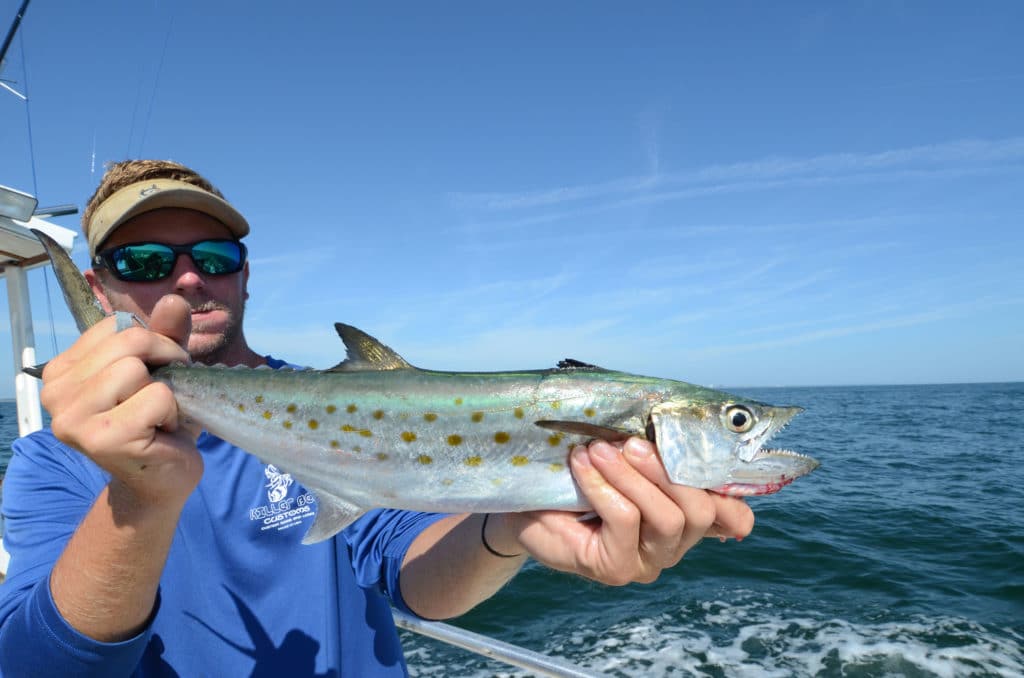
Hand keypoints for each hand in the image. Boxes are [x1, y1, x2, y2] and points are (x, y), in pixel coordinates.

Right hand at [41, 295, 202, 508]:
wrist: (162, 480)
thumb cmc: (159, 421)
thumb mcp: (163, 369)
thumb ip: (165, 333)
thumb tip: (172, 299)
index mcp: (62, 371)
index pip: (115, 327)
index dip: (152, 343)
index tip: (155, 373)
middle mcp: (56, 393)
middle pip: (128, 342)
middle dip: (165, 361)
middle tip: (167, 395)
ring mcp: (73, 419)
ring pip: (138, 369)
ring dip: (165, 391)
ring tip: (159, 416)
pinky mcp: (102, 438)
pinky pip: (157, 397)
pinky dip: (172, 412)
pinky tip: (161, 434)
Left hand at [492, 437, 754, 584]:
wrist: (525, 509)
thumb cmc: (577, 478)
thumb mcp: (621, 457)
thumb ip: (651, 447)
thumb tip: (674, 416)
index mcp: (687, 517)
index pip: (733, 517)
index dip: (733, 492)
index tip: (705, 449)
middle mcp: (675, 545)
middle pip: (700, 511)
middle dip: (668, 470)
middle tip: (631, 443)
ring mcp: (649, 561)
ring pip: (668, 518)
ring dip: (634, 476)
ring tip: (600, 449)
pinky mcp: (618, 569)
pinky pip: (625, 520)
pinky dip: (604, 485)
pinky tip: (582, 464)